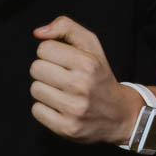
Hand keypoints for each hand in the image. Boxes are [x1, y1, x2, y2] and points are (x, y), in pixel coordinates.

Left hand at [29, 15, 141, 144]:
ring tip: (63, 93)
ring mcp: (74, 109)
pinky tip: (61, 107)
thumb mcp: (91, 46)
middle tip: (61, 77)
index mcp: (88, 63)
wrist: (121, 115)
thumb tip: (38, 33)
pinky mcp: (66, 128)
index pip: (44, 48)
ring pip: (34, 89)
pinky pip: (36, 110)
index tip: (63, 61)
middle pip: (35, 68)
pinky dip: (45, 108)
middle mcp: (81, 86)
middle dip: (45, 70)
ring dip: (45, 90)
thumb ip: (66, 27)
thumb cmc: (99, 76)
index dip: (50, 53)